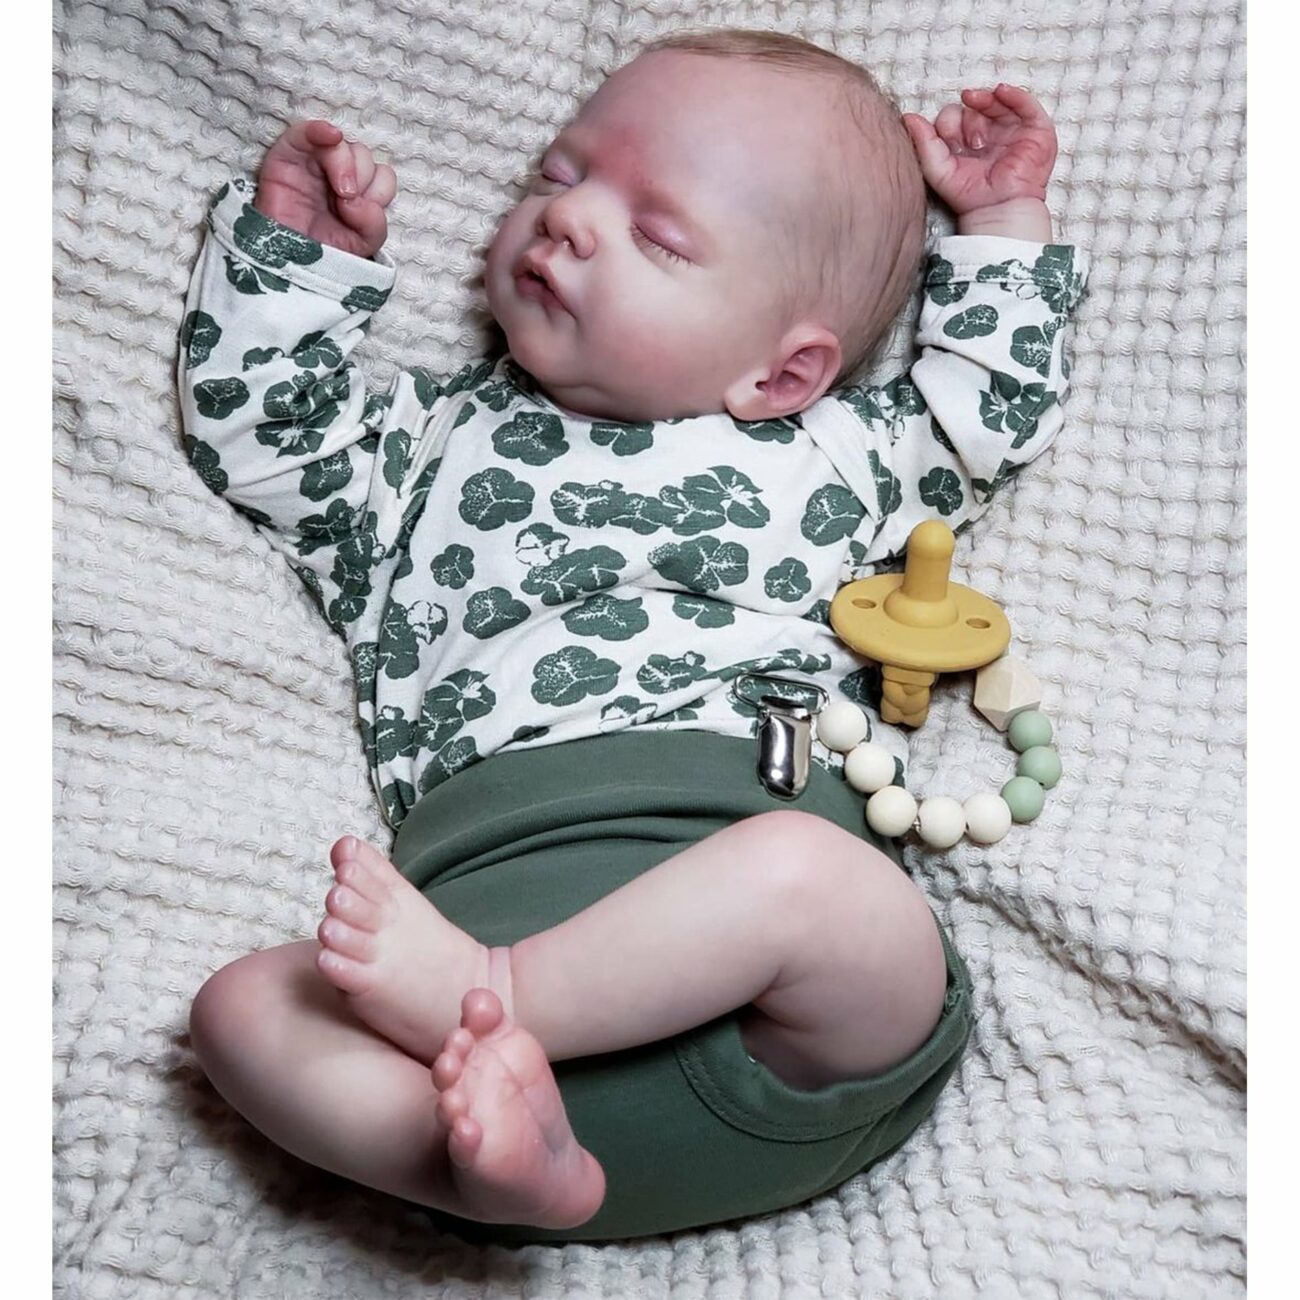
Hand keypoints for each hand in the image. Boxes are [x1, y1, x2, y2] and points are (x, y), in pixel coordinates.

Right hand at [254, 120, 397, 258]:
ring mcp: (314, 162)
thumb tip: (362, 201)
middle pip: (364, 156)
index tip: (361, 213)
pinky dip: (321, 130)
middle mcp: (339, 173)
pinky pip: (306, 131)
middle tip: (347, 204)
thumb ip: (374, 225)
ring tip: (339, 194)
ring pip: (342, 145)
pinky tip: (331, 137)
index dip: (379, 192)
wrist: (286, 260)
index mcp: (359, 192)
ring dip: (346, 167)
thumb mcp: (361, 244)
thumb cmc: (321, 250)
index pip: (383, 175)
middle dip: (363, 180)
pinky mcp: (288, 154)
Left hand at [902, 84, 1056, 216]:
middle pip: (974, 109)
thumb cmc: (968, 195)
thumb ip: (923, 143)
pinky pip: (1026, 104)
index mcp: (965, 142)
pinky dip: (1014, 95)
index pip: (954, 118)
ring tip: (975, 100)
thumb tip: (908, 117)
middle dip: (968, 115)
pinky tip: (1000, 91)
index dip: (948, 123)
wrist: (996, 209)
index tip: (947, 139)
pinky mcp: (1035, 130)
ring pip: (997, 103)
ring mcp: (1011, 131)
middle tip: (967, 136)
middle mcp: (988, 134)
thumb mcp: (938, 168)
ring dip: (984, 99)